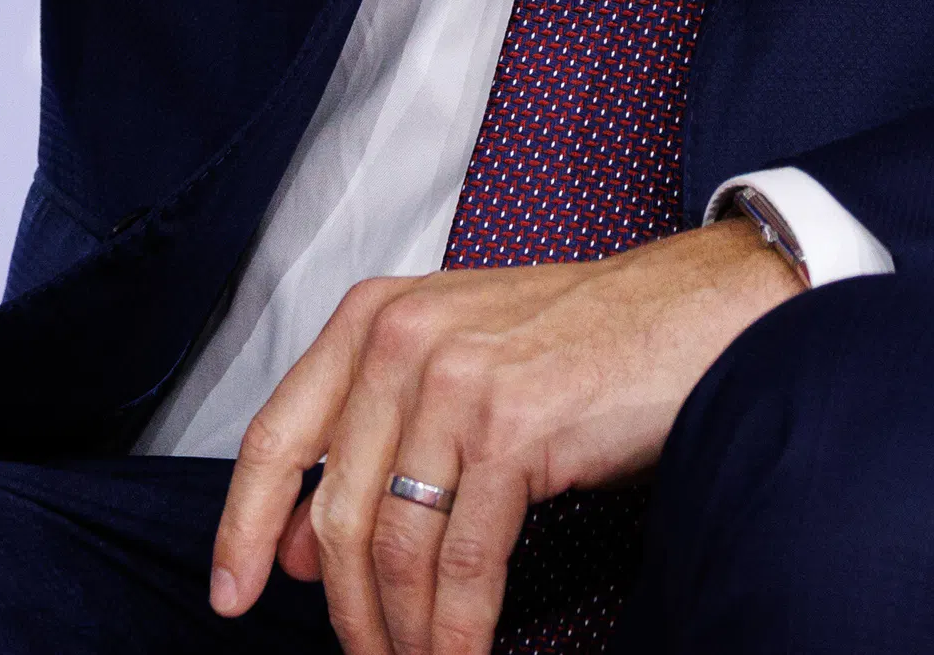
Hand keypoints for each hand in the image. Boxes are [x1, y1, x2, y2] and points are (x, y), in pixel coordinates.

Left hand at [208, 223, 800, 654]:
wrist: (700, 310)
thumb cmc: (587, 340)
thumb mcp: (460, 362)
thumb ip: (378, 435)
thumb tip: (306, 551)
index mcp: (374, 317)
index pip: (277, 435)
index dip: (244, 527)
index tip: (232, 593)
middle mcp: (402, 339)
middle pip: (337, 512)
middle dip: (346, 608)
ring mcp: (457, 380)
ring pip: (395, 547)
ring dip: (401, 632)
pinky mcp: (514, 428)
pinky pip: (463, 562)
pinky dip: (455, 630)